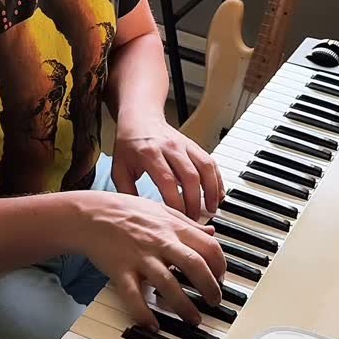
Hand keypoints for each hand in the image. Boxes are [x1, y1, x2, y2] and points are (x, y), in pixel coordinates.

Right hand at [77, 190, 226, 327]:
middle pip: (194, 266)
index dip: (220, 265)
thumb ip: (187, 223)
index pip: (208, 247)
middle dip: (210, 288)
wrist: (89, 214)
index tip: (220, 278)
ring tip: (193, 319)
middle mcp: (160, 242)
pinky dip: (144, 314)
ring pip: (168, 285)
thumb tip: (212, 234)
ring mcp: (140, 257)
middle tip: (214, 302)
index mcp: (172, 227)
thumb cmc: (125, 211)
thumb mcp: (161, 210)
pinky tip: (153, 325)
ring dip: (185, 306)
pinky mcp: (120, 271)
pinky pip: (133, 296)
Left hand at [111, 113, 225, 219]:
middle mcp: (170, 147)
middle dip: (195, 202)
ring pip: (205, 167)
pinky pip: (210, 162)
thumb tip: (140, 215)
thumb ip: (127, 192)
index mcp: (149, 153)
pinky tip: (218, 194)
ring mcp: (184, 145)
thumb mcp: (119, 169)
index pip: (167, 181)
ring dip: (211, 190)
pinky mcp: (194, 145)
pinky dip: (217, 179)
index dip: (175, 203)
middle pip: (190, 176)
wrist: (139, 118)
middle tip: (194, 220)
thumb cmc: (128, 145)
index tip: (178, 219)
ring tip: (211, 209)